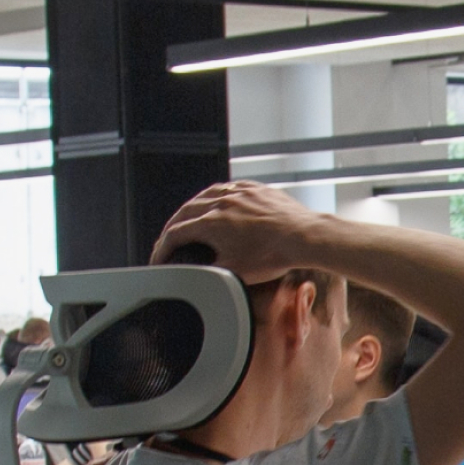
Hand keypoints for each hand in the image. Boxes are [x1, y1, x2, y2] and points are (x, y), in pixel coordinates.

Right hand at [146, 180, 328, 285]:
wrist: (303, 237)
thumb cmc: (273, 255)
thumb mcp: (234, 272)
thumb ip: (208, 272)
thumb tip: (196, 277)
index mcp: (211, 222)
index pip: (175, 234)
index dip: (162, 249)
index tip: (159, 258)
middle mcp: (221, 201)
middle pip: (184, 212)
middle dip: (172, 227)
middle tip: (168, 239)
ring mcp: (239, 192)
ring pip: (204, 195)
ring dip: (191, 208)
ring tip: (188, 218)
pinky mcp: (255, 189)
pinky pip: (227, 187)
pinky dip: (215, 196)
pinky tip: (218, 202)